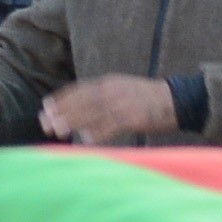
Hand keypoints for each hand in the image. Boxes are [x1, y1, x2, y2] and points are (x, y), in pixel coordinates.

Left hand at [41, 74, 186, 145]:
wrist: (176, 100)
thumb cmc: (146, 98)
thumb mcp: (121, 88)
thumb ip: (102, 96)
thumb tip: (81, 107)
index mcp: (109, 82)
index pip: (79, 89)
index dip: (61, 98)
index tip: (45, 106)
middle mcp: (113, 91)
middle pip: (81, 101)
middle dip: (61, 112)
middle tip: (44, 122)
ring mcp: (123, 104)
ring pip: (92, 113)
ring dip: (73, 122)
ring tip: (58, 131)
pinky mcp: (135, 117)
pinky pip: (113, 126)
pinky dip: (99, 132)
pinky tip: (86, 139)